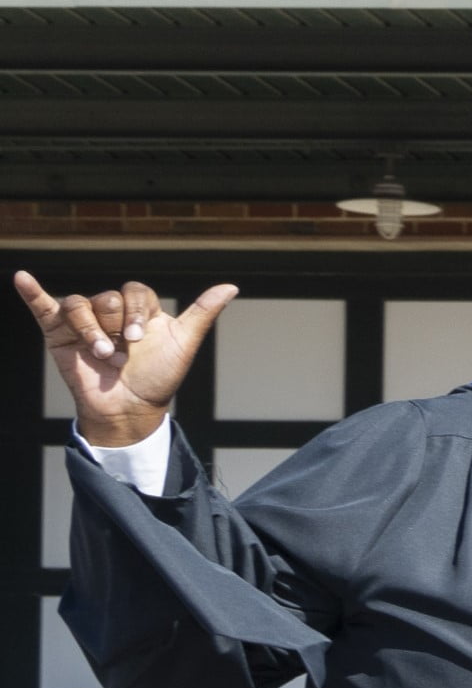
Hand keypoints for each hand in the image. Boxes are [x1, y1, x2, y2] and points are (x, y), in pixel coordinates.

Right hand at [16, 274, 234, 447]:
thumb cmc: (158, 378)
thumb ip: (203, 312)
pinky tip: (23, 278)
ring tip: (102, 355)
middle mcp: (111, 312)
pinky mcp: (59, 334)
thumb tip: (231, 286)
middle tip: (122, 353)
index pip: (136, 291)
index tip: (139, 337)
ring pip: (80, 305)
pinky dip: (32, 293)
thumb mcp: (184, 343)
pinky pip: (43, 307)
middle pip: (108, 298)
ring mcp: (84, 322)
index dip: (137, 310)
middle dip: (116, 325)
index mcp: (140, 310)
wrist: (129, 409)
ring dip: (92, 330)